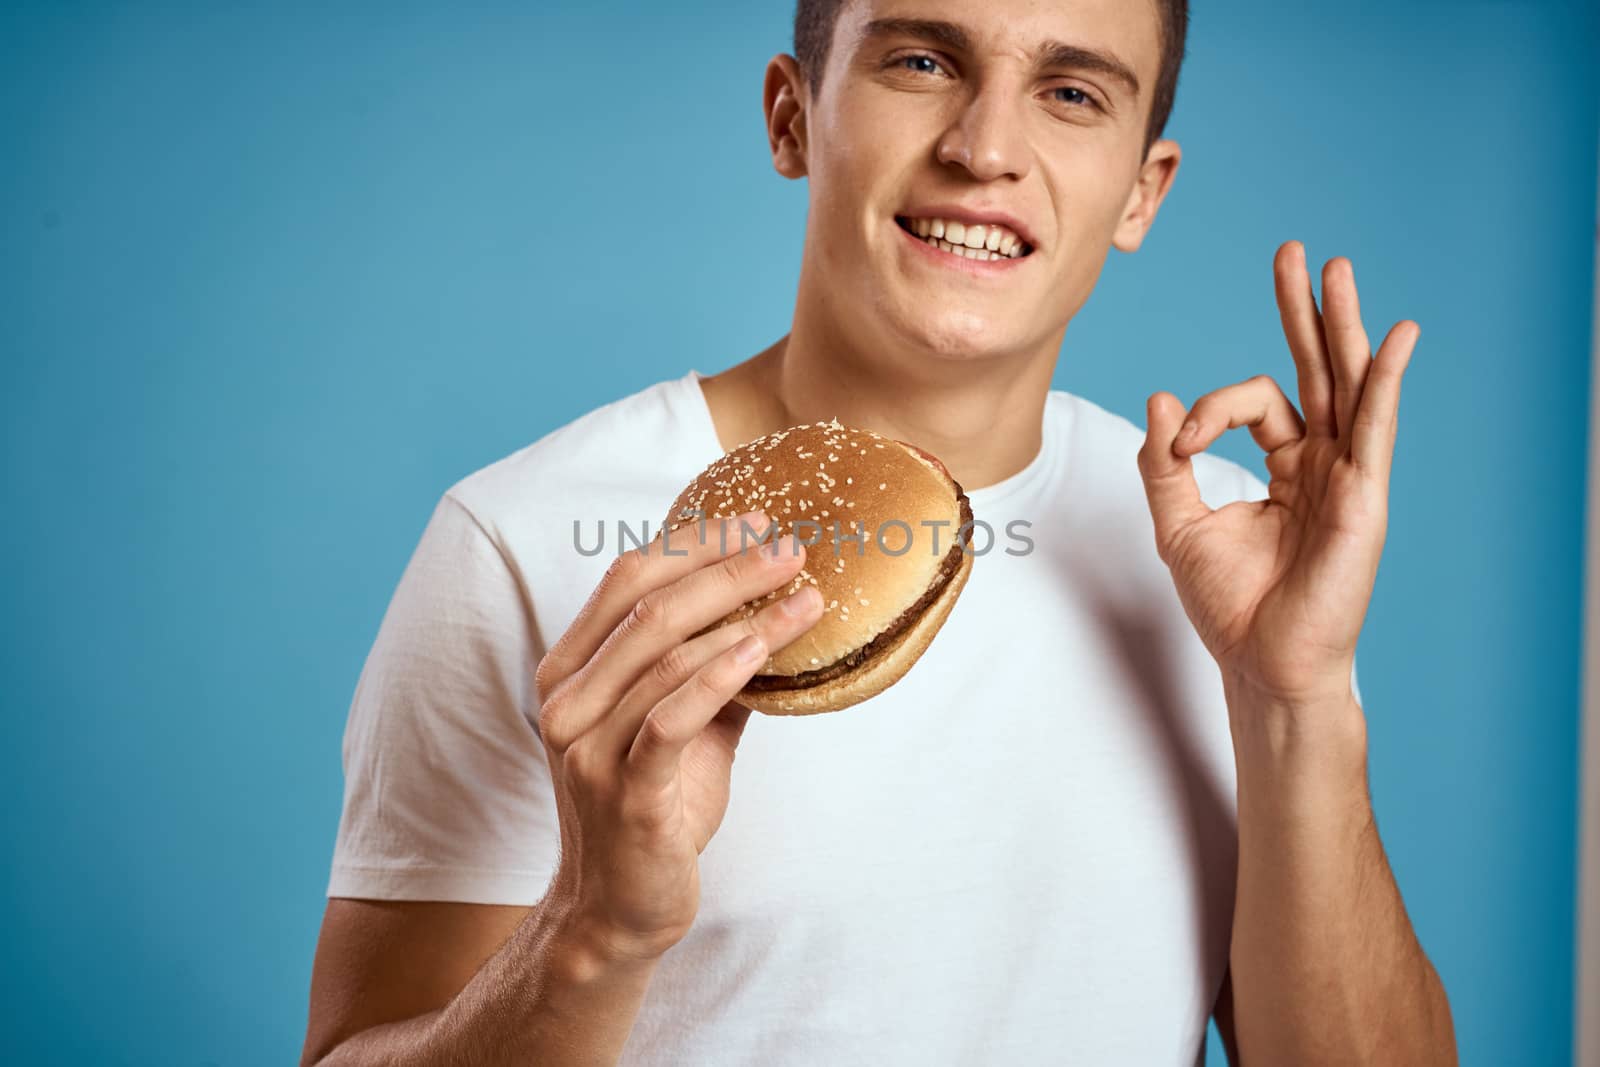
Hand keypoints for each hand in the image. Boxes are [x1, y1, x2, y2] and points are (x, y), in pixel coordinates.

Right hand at [532, 512, 822, 960]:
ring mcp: (590, 747)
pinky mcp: (626, 792)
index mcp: (571, 673)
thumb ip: (711, 670)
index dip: (691, 544)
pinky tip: (763, 649)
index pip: (625, 581)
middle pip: (649, 607)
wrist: (618, 908)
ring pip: (666, 655)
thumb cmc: (651, 810)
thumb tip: (774, 612)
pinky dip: (720, 675)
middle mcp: (569, 702)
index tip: (752, 521)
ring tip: (803, 596)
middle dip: (725, 568)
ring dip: (744, 617)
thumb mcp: (681, 727)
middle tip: (790, 548)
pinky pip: (672, 717)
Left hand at [1135, 241, 1418, 707]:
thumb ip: (1165, 462)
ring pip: (1348, 385)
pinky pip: (1374, 429)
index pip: (1254, 403)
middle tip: (1293, 253)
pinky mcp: (1363, 499)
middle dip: (1305, 311)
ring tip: (1336, 269)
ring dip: (1343, 326)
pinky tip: (1396, 337)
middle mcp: (1322, 463)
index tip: (1178, 443)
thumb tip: (1158, 397)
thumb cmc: (1229, 605)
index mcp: (1286, 466)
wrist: (1260, 664)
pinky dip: (1384, 382)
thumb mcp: (1179, 524)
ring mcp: (1347, 477)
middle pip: (1317, 370)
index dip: (1207, 411)